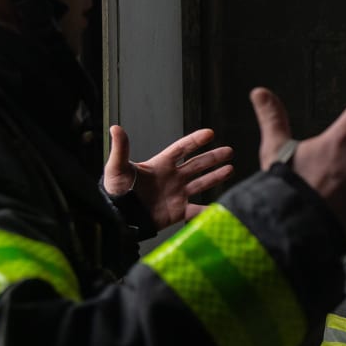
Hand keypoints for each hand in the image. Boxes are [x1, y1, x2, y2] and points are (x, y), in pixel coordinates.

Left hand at [104, 125, 234, 228]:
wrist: (116, 217)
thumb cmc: (114, 191)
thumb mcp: (117, 168)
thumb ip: (121, 149)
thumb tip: (115, 128)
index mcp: (160, 165)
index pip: (181, 149)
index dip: (195, 141)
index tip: (210, 133)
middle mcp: (172, 178)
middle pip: (197, 164)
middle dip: (213, 157)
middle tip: (229, 151)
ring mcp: (177, 194)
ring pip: (201, 183)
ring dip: (216, 177)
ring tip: (231, 169)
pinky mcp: (178, 211)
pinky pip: (197, 211)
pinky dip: (209, 211)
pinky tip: (222, 208)